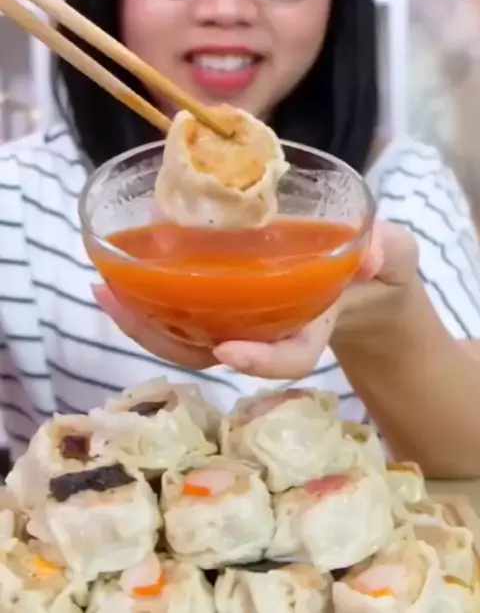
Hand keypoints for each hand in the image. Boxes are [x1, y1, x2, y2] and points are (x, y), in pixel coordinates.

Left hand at [92, 221, 417, 378]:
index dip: (263, 360)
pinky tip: (119, 276)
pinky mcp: (227, 302)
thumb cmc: (377, 268)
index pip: (292, 356)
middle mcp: (270, 329)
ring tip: (105, 290)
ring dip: (143, 320)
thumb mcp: (395, 256)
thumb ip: (389, 251)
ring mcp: (245, 320)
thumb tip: (374, 252)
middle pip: (216, 350)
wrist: (359, 275)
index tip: (229, 350)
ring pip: (190, 336)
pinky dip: (150, 299)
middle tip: (123, 304)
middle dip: (166, 337)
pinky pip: (185, 311)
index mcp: (314, 323)